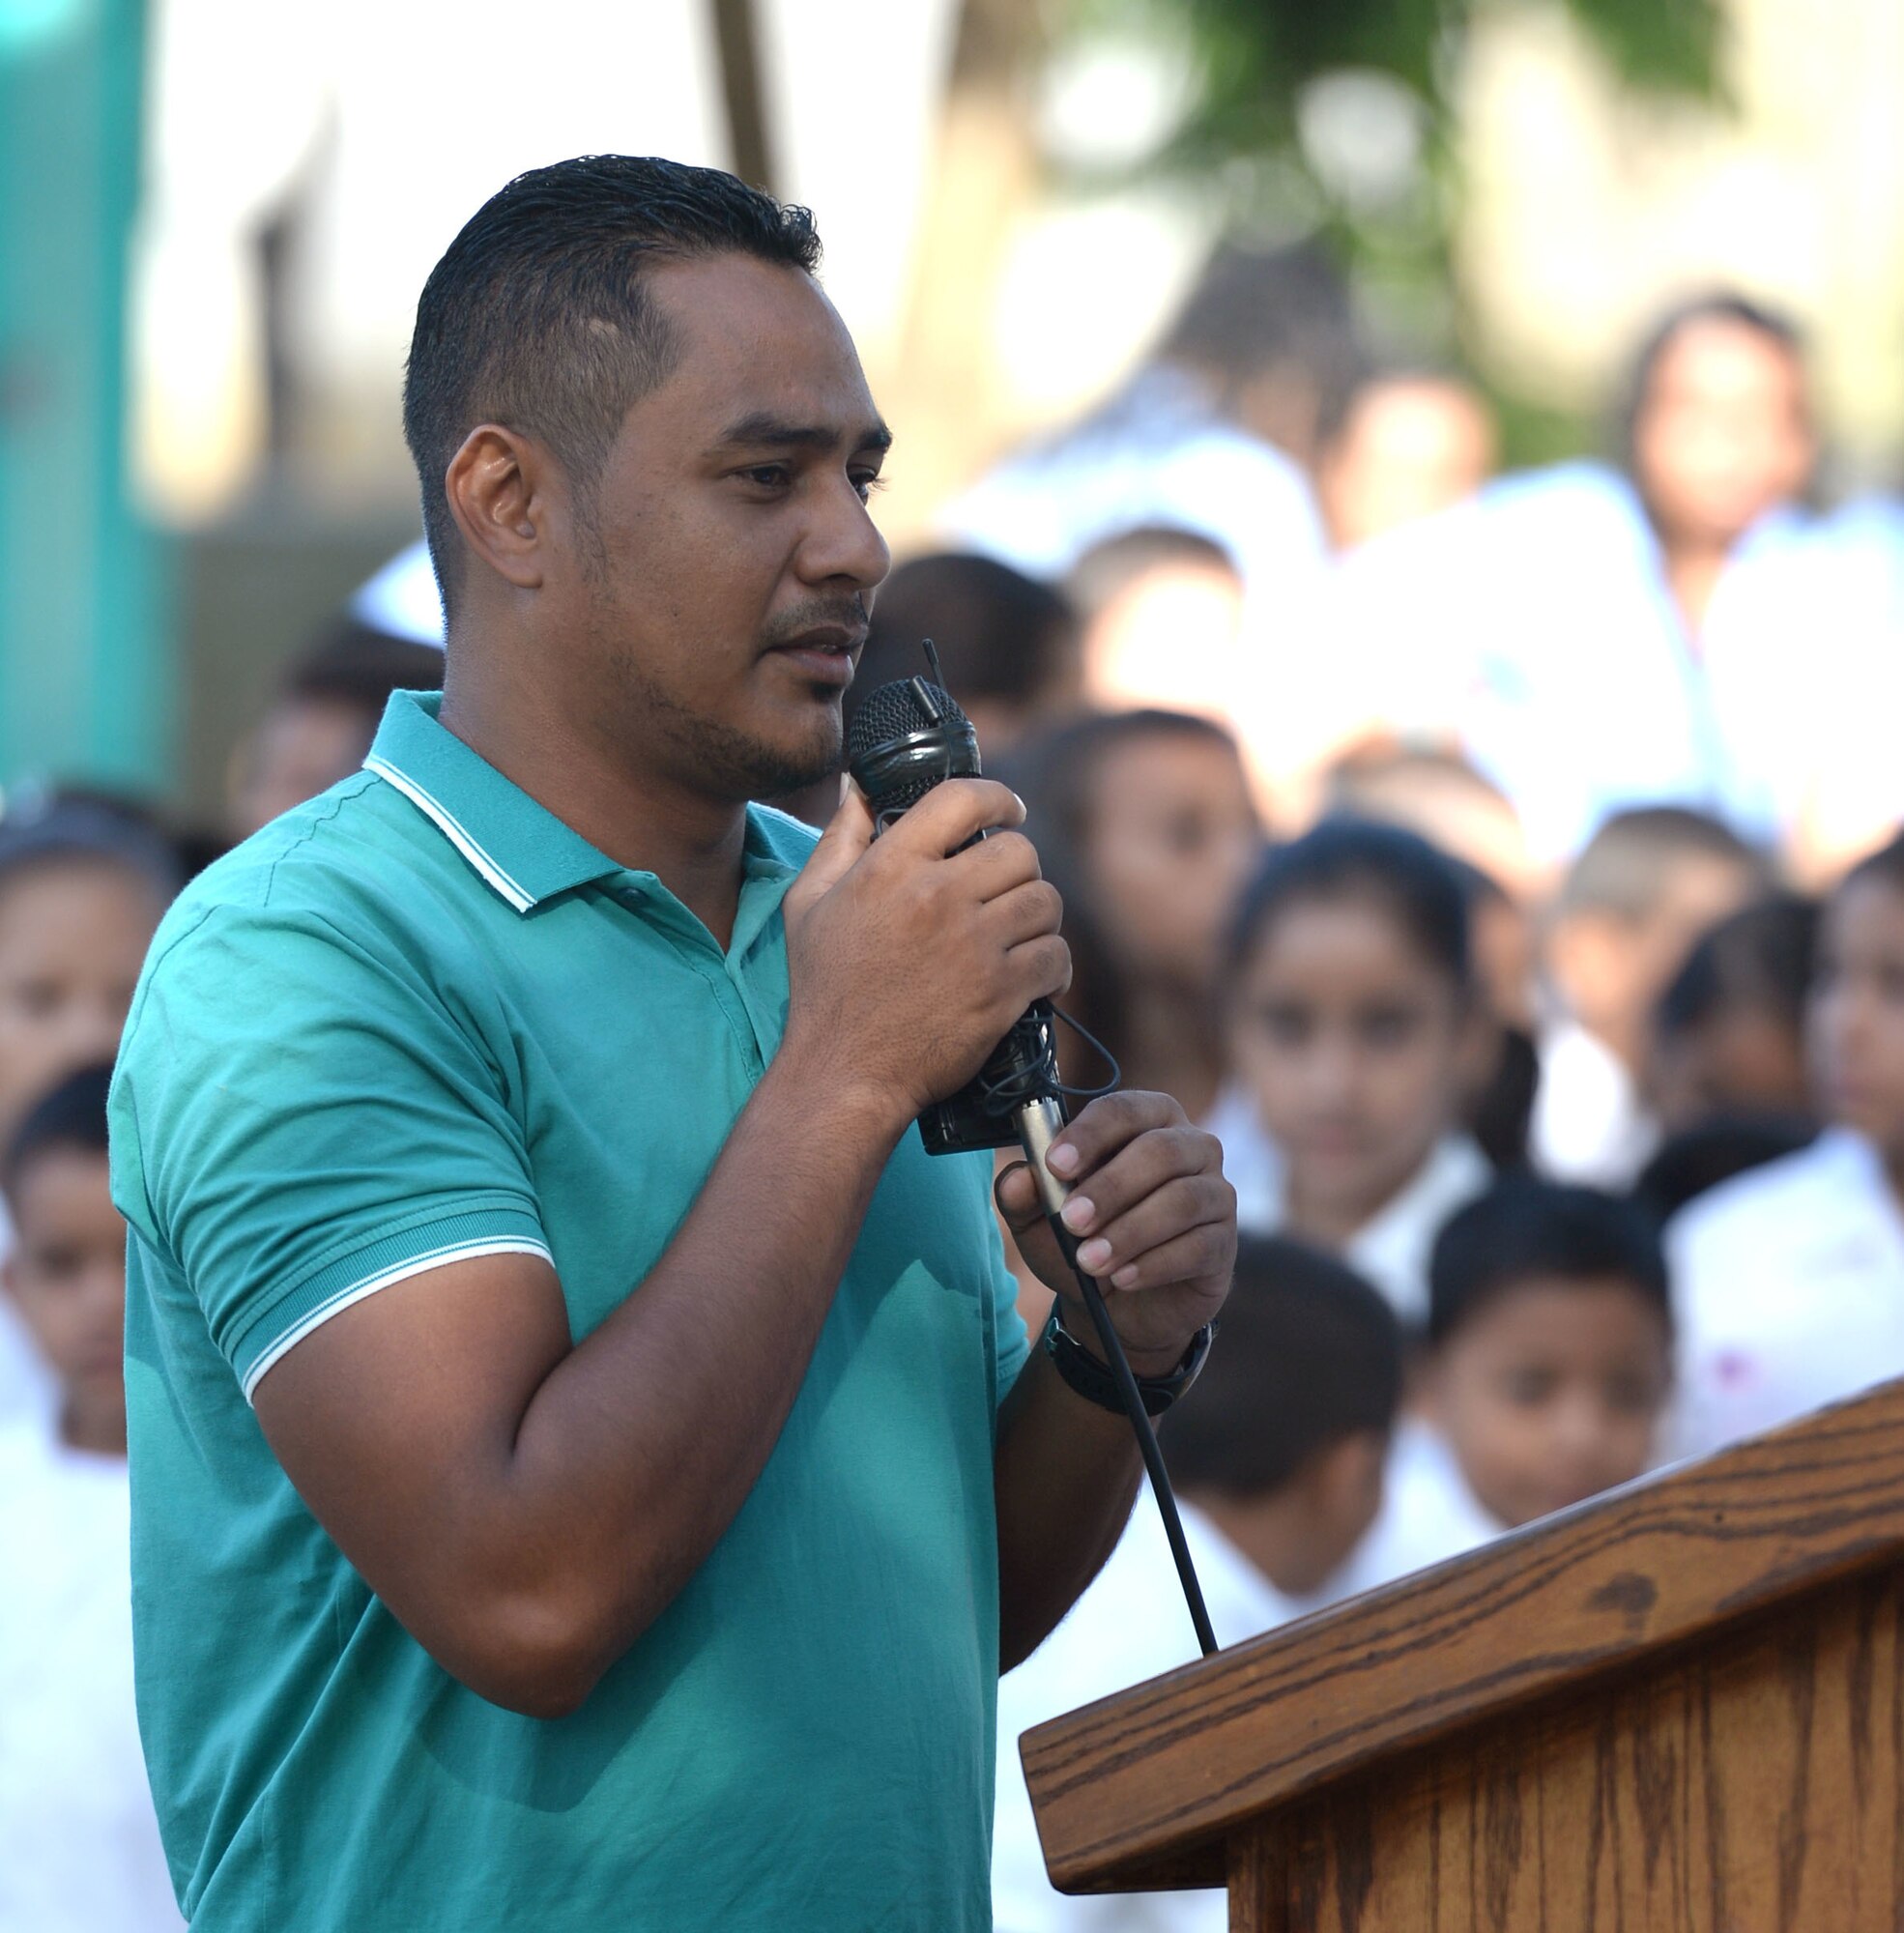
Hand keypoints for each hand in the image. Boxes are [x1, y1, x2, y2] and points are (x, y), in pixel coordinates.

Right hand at [779, 780, 1070, 1133]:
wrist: (844, 1073)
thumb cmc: (824, 989)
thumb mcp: (808, 903)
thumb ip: (840, 838)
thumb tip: (861, 787)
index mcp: (890, 867)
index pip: (963, 799)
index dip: (999, 798)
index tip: (1010, 811)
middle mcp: (935, 898)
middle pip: (1018, 850)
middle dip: (1019, 867)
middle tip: (1006, 889)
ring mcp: (972, 946)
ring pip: (1044, 901)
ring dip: (1038, 916)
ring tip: (1020, 932)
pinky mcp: (999, 992)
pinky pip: (1055, 956)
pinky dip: (1053, 965)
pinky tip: (1035, 975)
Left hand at [995, 1091, 1233, 1376]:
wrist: (1117, 1303)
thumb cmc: (1083, 1240)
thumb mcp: (1042, 1222)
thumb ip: (1027, 1196)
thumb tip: (1019, 1180)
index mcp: (1146, 1121)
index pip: (1124, 1110)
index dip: (1090, 1134)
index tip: (1055, 1165)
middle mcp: (1191, 1146)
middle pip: (1160, 1150)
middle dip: (1111, 1186)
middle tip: (1071, 1221)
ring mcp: (1215, 1193)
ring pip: (1182, 1199)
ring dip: (1130, 1231)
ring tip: (1089, 1260)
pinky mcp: (1224, 1242)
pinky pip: (1198, 1245)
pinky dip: (1153, 1263)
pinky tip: (1122, 1278)